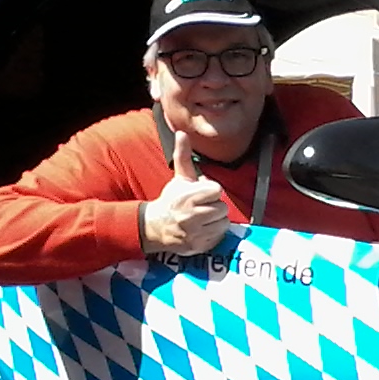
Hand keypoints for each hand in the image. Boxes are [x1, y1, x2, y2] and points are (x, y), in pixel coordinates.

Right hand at [141, 132, 227, 254]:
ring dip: (216, 220)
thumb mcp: (178, 178)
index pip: (217, 190)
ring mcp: (195, 233)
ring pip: (223, 223)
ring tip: (203, 219)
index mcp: (187, 196)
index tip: (201, 194)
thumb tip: (182, 133)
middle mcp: (191, 216)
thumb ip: (183, 156)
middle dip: (214, 206)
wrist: (155, 228)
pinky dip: (214, 233)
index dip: (211, 191)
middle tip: (202, 207)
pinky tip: (202, 230)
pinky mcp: (198, 246)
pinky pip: (220, 237)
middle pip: (222, 208)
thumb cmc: (171, 200)